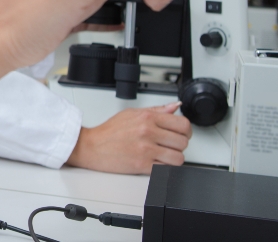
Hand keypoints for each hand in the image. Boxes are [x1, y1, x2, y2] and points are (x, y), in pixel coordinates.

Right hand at [66, 102, 191, 173]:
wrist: (91, 147)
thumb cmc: (109, 131)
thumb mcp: (132, 113)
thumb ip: (156, 110)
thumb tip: (174, 107)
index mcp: (147, 118)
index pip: (183, 124)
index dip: (186, 131)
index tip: (182, 134)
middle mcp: (148, 132)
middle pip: (183, 142)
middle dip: (179, 145)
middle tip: (171, 145)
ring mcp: (146, 149)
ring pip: (178, 158)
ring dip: (174, 158)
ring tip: (164, 155)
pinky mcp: (142, 165)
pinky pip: (166, 169)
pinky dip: (165, 167)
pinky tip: (157, 162)